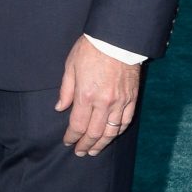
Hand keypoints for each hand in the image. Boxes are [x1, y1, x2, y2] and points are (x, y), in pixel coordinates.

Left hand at [55, 36, 139, 155]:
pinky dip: (118, 132)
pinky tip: (112, 136)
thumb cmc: (90, 49)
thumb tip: (60, 108)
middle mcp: (103, 103)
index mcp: (85, 95)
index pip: (77, 125)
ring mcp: (120, 102)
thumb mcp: (71, 66)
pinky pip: (126, 121)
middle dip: (85, 145)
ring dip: (102, 143)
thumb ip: (66, 90)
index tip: (68, 142)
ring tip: (95, 151)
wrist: (117, 38)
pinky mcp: (131, 98)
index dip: (72, 137)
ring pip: (111, 131)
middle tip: (80, 152)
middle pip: (94, 132)